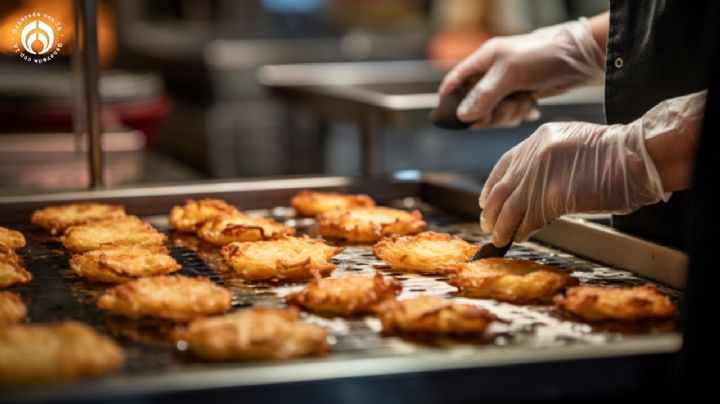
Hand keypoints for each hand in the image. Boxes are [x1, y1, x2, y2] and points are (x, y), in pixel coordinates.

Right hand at [439, 17, 604, 127]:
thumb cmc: (542, 55)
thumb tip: (463, 116)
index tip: (448, 116)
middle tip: (504, 107)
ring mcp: (506, 87)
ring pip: (492, 113)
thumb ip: (484, 95)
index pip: (455, 80)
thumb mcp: (509, 73)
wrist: (579, 59)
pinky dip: (519, 115)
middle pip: (473, 105)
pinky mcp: (521, 97)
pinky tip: (530, 105)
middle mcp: (492, 74)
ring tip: (523, 101)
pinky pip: (509, 115)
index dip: (448, 98)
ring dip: (507, 114)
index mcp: (483, 60)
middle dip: (488, 112)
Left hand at [479, 91, 706, 245]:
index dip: (491, 185)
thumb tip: (532, 184)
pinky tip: (520, 236)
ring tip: (499, 238)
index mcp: (539, 138)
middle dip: (492, 210)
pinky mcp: (550, 197)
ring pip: (510, 207)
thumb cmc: (616, 154)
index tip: (485, 200)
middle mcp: (534, 154)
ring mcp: (540, 175)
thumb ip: (548, 160)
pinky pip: (528, 219)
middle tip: (488, 225)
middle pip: (502, 189)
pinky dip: (521, 231)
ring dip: (502, 226)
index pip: (505, 164)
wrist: (637, 156)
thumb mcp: (573, 143)